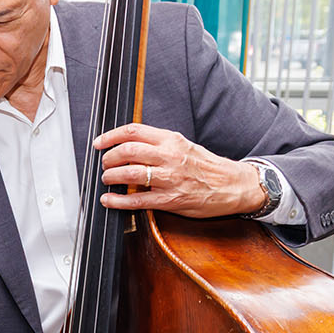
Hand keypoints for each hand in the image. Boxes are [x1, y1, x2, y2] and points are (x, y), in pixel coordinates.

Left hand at [94, 123, 262, 216]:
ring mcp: (170, 179)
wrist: (233, 185)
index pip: (133, 131)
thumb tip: (130, 145)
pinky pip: (138, 201)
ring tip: (107, 179)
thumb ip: (159, 143)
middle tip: (105, 164)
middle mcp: (170, 156)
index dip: (110, 136)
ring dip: (112, 177)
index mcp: (172, 140)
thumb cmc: (207, 166)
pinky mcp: (171, 200)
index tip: (99, 143)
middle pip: (128, 151)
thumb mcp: (184, 145)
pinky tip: (109, 200)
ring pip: (130, 174)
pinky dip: (118, 201)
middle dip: (109, 158)